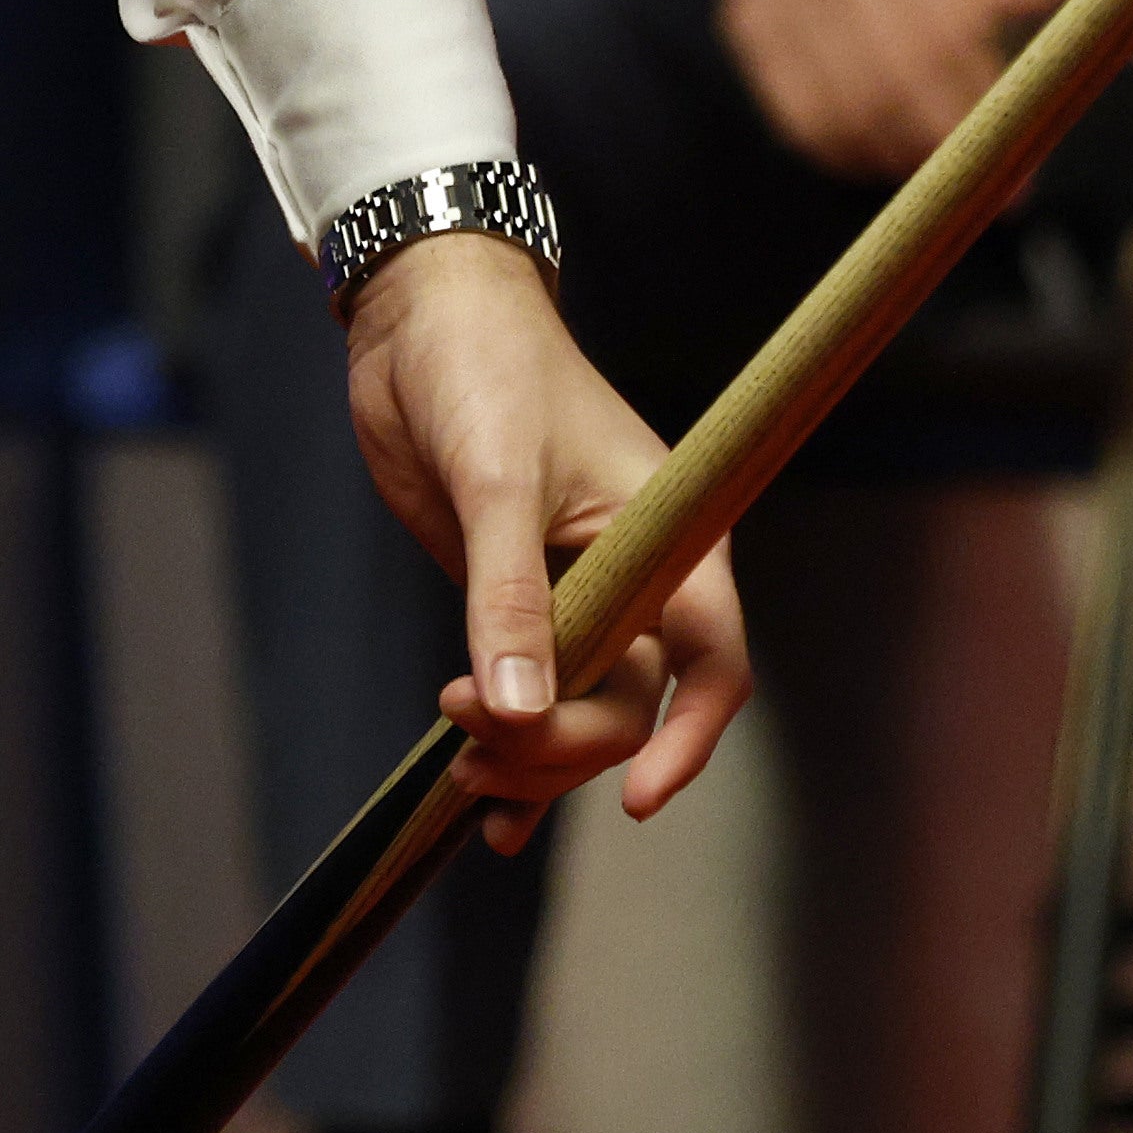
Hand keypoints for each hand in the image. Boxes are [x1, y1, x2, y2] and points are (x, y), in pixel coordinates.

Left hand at [342, 231, 750, 850]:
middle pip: (629, 705)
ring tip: (460, 770)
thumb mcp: (496, 479)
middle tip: (471, 744)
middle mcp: (636, 579)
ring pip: (578, 712)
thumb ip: (506, 594)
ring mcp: (574, 594)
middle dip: (561, 745)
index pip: (712, 662)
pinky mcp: (514, 600)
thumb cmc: (484, 368)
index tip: (640, 799)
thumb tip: (517, 708)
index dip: (690, 738)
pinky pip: (531, 693)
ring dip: (529, 756)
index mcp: (670, 541)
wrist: (421, 316)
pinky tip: (486, 816)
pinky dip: (514, 752)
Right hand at [662, 0, 1014, 184]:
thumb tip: (1040, 93)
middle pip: (896, 78)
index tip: (1025, 146)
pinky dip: (845, 153)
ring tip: (944, 179)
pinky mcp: (747, 26)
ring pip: (846, 108)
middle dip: (952, 145)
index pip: (949, 32)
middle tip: (994, 185)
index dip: (987, 99)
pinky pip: (798, 116)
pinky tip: (882, 159)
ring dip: (902, 159)